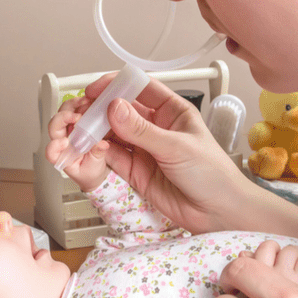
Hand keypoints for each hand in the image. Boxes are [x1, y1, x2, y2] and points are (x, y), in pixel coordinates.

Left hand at [44, 96, 110, 191]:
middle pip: (54, 126)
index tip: (65, 142)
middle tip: (76, 116)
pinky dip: (82, 103)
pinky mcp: (77, 122)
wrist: (94, 169)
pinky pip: (75, 109)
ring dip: (72, 105)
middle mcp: (62, 141)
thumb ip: (97, 155)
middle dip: (63, 118)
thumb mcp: (95, 167)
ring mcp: (69, 130)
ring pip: (63, 113)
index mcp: (62, 156)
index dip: (54, 146)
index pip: (51, 151)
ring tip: (85, 101)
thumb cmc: (89, 172)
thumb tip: (101, 144)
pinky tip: (90, 100)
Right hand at [88, 73, 250, 233]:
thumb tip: (115, 108)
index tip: (96, 89)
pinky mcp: (135, 171)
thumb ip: (142, 130)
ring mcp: (144, 149)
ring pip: (112, 133)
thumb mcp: (177, 147)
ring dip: (95, 131)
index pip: (140, 88)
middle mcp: (156, 127)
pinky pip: (111, 156)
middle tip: (82, 112)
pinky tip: (88, 148)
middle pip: (121, 110)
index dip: (117, 84)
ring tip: (80, 130)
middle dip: (100, 109)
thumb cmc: (212, 175)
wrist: (218, 213)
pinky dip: (97, 152)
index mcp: (172, 111)